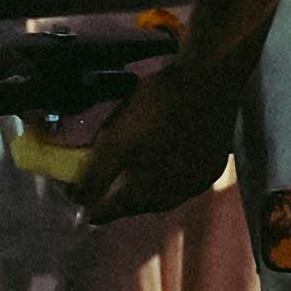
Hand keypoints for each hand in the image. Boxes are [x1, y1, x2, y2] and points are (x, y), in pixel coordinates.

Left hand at [67, 52, 243, 222]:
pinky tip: (166, 164)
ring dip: (147, 191)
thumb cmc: (159, 107)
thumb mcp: (117, 137)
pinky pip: (185, 183)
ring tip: (135, 177)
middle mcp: (174, 196)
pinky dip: (170, 178)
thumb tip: (78, 200)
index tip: (80, 201)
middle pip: (139, 207)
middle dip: (122, 201)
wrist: (211, 80)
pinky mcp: (212, 169)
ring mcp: (197, 183)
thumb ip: (97, 173)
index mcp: (148, 192)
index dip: (93, 207)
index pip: (111, 211)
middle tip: (108, 188)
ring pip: (164, 197)